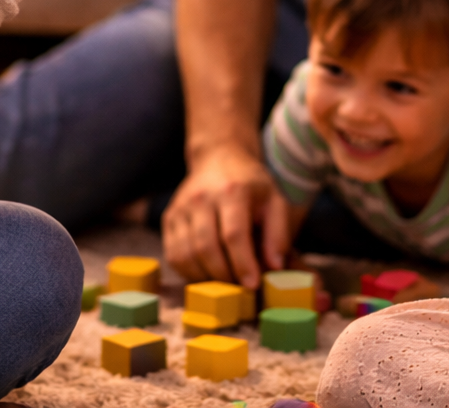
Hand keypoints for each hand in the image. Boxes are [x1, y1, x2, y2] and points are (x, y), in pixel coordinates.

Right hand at [162, 143, 289, 289]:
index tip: (252, 284)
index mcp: (232, 191)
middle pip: (206, 247)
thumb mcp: (275, 201)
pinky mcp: (169, 218)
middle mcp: (201, 197)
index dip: (242, 263)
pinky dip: (189, 271)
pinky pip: (173, 255)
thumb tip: (275, 267)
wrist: (219, 159)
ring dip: (205, 277)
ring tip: (225, 282)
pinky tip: (207, 273)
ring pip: (186, 254)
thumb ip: (279, 234)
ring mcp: (181, 207)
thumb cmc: (251, 185)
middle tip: (239, 288)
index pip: (233, 234)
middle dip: (224, 275)